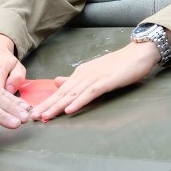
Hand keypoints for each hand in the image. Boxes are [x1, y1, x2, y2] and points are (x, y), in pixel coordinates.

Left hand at [30, 42, 160, 121]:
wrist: (138, 53)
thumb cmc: (119, 64)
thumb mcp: (94, 71)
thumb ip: (76, 79)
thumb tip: (57, 82)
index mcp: (80, 73)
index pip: (60, 90)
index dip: (47, 101)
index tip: (33, 112)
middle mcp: (84, 75)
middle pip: (62, 93)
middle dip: (46, 105)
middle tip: (31, 117)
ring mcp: (94, 78)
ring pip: (72, 94)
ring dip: (58, 106)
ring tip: (44, 116)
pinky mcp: (106, 81)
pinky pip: (90, 93)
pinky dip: (78, 102)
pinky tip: (69, 110)